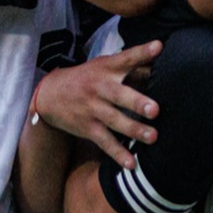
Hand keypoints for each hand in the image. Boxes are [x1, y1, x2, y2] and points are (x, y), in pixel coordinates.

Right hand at [33, 41, 161, 168]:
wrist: (50, 94)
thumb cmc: (88, 77)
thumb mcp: (105, 66)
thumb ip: (133, 65)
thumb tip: (162, 56)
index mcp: (107, 69)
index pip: (126, 58)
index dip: (142, 52)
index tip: (158, 47)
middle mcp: (100, 88)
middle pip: (119, 95)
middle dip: (137, 102)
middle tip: (155, 110)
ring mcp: (93, 110)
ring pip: (115, 120)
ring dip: (134, 130)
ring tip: (153, 137)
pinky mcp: (88, 128)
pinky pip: (105, 142)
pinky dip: (118, 154)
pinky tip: (131, 165)